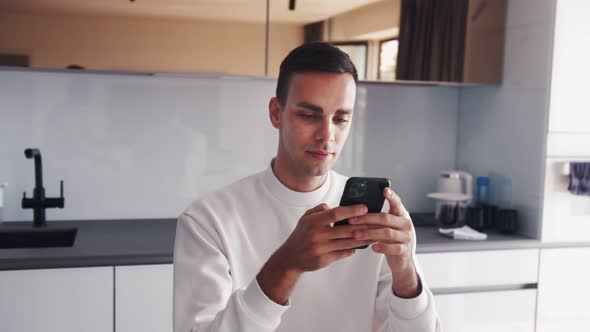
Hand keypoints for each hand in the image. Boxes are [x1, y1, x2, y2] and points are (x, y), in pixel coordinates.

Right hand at [257, 203, 374, 303]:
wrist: (290, 257)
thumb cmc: (300, 235)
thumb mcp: (305, 218)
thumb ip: (319, 210)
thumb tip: (333, 205)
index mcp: (314, 222)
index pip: (336, 213)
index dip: (351, 210)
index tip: (364, 208)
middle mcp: (318, 235)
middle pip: (345, 229)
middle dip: (362, 225)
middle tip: (375, 222)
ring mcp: (321, 248)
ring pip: (347, 242)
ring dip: (362, 239)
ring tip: (373, 235)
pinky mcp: (324, 260)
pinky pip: (343, 253)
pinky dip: (352, 249)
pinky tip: (360, 246)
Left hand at [348, 188, 420, 297]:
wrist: (402, 261)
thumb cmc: (390, 240)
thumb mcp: (386, 226)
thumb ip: (377, 218)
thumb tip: (355, 211)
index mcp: (400, 215)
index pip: (397, 203)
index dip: (391, 196)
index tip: (384, 189)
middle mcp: (405, 224)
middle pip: (385, 218)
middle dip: (366, 218)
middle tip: (351, 220)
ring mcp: (406, 237)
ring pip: (387, 233)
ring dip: (369, 233)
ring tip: (356, 234)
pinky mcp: (404, 250)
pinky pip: (393, 248)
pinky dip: (382, 247)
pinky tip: (372, 246)